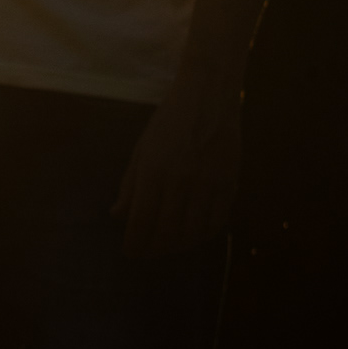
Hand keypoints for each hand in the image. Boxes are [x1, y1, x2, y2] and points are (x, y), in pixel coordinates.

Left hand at [116, 76, 243, 257]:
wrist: (208, 96)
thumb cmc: (169, 121)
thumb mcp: (142, 149)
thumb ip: (130, 185)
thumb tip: (117, 216)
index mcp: (153, 172)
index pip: (141, 222)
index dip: (134, 244)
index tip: (130, 252)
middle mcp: (181, 181)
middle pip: (167, 233)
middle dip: (154, 249)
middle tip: (148, 252)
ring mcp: (208, 184)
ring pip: (193, 233)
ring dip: (178, 246)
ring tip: (169, 246)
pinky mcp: (229, 183)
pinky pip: (217, 222)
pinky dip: (204, 235)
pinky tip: (194, 234)